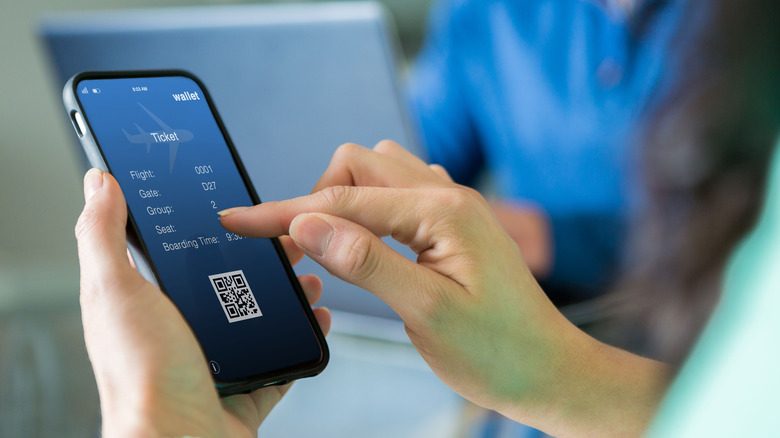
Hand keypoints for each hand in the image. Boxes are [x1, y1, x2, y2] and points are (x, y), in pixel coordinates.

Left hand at [75, 169, 330, 437]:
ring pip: (259, 317)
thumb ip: (103, 236)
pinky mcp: (243, 388)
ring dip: (288, 293)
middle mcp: (180, 332)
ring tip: (308, 275)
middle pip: (228, 282)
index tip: (236, 207)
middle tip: (287, 239)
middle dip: (263, 258)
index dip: (209, 228)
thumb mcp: (116, 291)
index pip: (179, 253)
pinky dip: (302, 336)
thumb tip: (98, 185)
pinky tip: (316, 317)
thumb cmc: (142, 378)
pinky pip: (280, 357)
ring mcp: (215, 361)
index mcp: (147, 304)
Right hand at [219, 141, 669, 436]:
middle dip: (316, 199)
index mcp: (442, 211)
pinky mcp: (451, 226)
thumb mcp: (427, 311)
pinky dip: (368, 210)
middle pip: (358, 165)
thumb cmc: (499, 351)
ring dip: (343, 200)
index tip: (239, 221)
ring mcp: (451, 208)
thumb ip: (367, 262)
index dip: (285, 212)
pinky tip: (365, 243)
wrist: (546, 370)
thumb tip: (309, 223)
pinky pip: (398, 194)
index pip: (344, 200)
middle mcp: (448, 196)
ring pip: (378, 173)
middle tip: (297, 250)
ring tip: (329, 248)